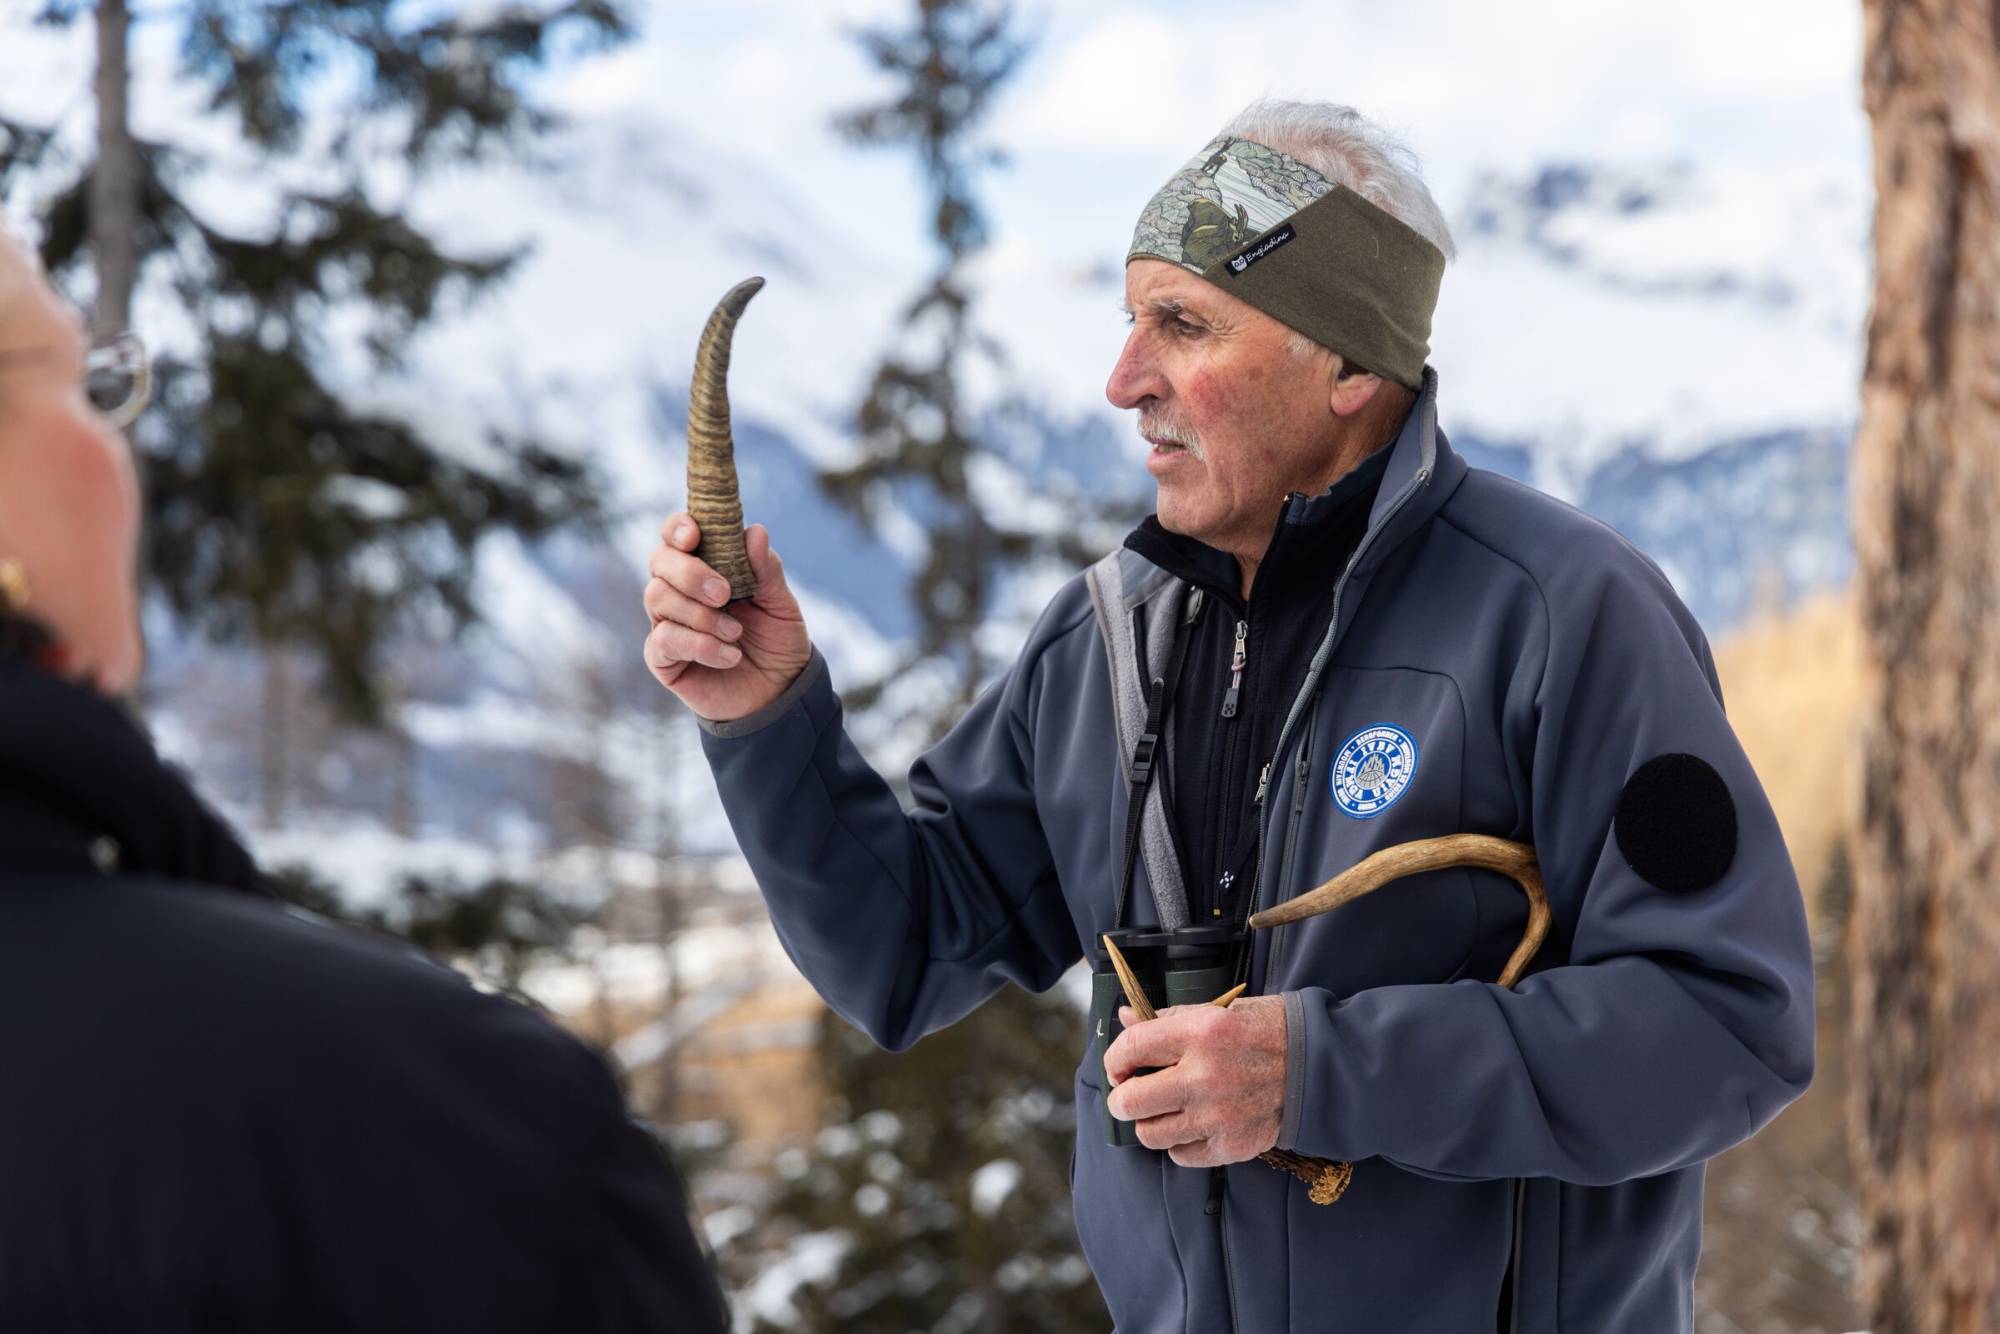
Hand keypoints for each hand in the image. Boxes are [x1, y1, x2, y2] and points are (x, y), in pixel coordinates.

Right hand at [643, 516, 811, 722]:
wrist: (779, 693)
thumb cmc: (777, 642)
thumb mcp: (781, 604)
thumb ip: (767, 570)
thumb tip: (754, 530)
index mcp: (706, 567)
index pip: (676, 535)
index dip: (678, 528)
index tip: (695, 536)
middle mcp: (679, 591)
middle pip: (659, 561)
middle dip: (690, 573)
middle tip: (725, 594)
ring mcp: (667, 622)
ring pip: (657, 597)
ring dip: (700, 615)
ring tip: (736, 634)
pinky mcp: (662, 657)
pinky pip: (664, 639)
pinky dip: (701, 645)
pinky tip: (730, 656)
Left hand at [1102, 995, 1287, 1168]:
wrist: (1318, 1065)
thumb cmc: (1266, 1030)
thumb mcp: (1218, 1010)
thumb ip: (1167, 1019)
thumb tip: (1125, 1020)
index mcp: (1199, 1034)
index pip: (1130, 1049)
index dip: (1115, 1059)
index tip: (1119, 1066)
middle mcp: (1204, 1077)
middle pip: (1130, 1101)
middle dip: (1121, 1098)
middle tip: (1129, 1094)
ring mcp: (1218, 1116)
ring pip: (1150, 1135)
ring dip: (1148, 1122)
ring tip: (1162, 1110)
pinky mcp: (1232, 1145)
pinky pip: (1181, 1155)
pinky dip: (1179, 1143)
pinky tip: (1191, 1125)